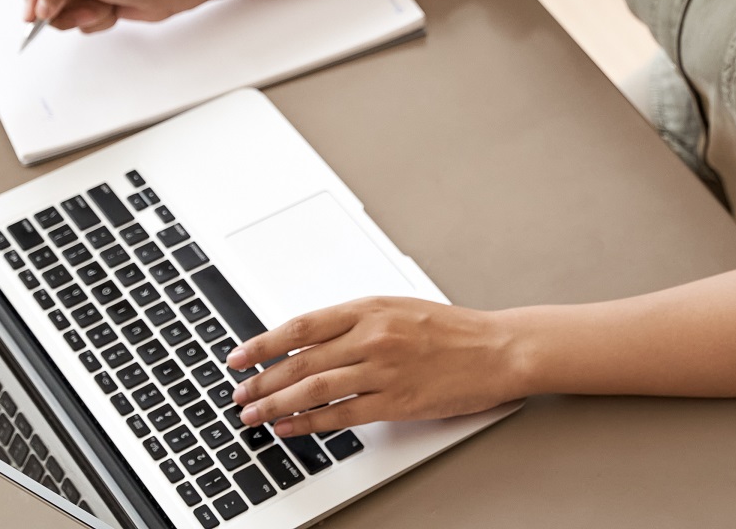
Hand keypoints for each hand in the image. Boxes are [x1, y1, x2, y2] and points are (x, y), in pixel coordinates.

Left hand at [227, 297, 524, 436]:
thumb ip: (355, 321)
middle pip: (300, 361)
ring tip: (253, 415)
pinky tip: (290, 428)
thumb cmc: (451, 330)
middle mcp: (372, 336)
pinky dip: (309, 424)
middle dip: (261, 380)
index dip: (263, 343)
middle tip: (238, 394)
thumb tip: (308, 339)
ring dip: (276, 405)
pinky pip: (342, 416)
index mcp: (369, 308)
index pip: (300, 326)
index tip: (237, 356)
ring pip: (314, 389)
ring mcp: (384, 370)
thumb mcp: (398, 309)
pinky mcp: (397, 402)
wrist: (498, 348)